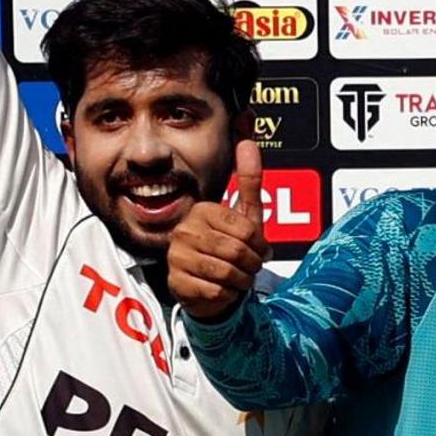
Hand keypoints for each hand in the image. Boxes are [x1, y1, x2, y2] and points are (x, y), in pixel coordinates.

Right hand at [166, 141, 269, 319]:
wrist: (213, 288)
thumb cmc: (231, 249)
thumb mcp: (246, 216)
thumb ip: (248, 180)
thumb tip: (249, 141)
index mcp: (202, 211)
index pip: (247, 230)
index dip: (259, 244)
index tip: (255, 248)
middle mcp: (185, 230)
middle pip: (237, 251)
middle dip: (251, 264)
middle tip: (248, 266)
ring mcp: (177, 256)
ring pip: (227, 272)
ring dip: (241, 280)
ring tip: (236, 277)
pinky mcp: (176, 282)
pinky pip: (215, 291)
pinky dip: (226, 294)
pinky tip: (220, 289)